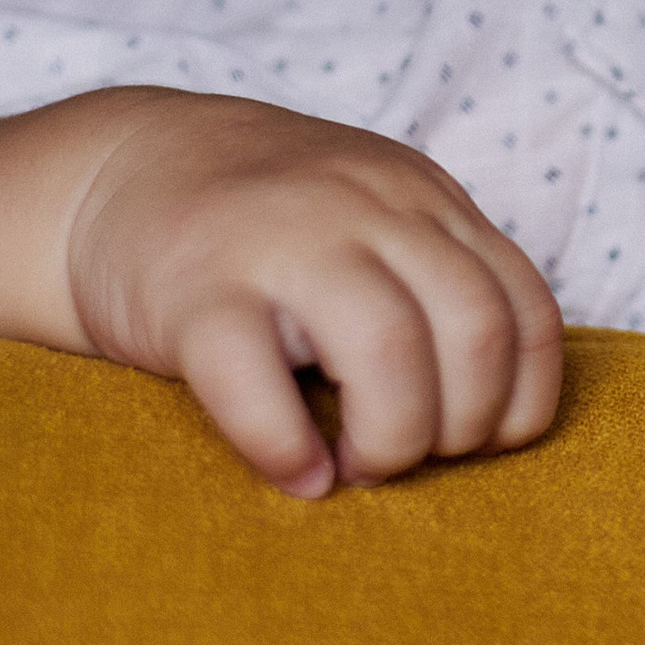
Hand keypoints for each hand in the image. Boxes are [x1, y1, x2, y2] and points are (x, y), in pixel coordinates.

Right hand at [67, 95, 562, 494]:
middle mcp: (366, 207)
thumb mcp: (372, 219)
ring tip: (355, 466)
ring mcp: (280, 241)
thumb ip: (434, 282)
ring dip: (392, 438)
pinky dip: (286, 447)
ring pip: (389, 349)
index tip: (477, 443)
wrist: (119, 171)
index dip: (520, 400)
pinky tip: (296, 473)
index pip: (526, 309)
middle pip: (475, 330)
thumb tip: (494, 420)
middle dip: (463, 425)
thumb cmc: (266, 229)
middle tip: (408, 456)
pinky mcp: (194, 291)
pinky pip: (255, 380)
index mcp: (423, 200)